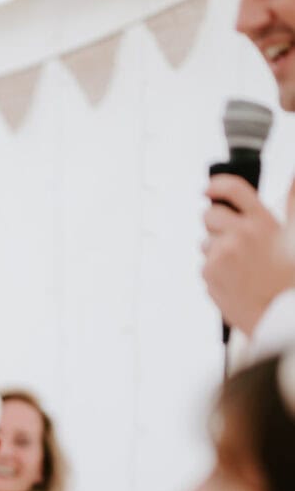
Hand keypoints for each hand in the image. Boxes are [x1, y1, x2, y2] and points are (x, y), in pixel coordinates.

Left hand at [202, 174, 294, 335]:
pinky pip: (204, 266)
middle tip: (229, 239)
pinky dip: (214, 273)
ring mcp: (222, 253)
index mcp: (262, 222)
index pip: (233, 190)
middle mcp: (240, 234)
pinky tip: (233, 281)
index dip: (217, 185)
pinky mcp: (210, 272)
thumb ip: (292, 205)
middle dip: (213, 224)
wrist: (277, 314)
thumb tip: (294, 176)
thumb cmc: (287, 279)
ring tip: (238, 267)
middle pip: (209, 215)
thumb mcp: (293, 237)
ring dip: (215, 251)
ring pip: (205, 242)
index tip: (209, 190)